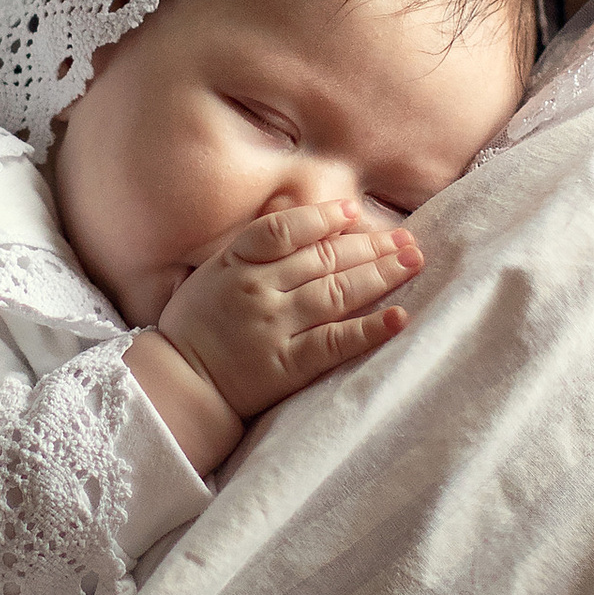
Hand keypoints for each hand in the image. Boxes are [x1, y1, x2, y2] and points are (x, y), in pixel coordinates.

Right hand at [132, 200, 421, 468]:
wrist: (180, 384)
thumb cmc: (200, 324)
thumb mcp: (214, 271)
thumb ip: (254, 247)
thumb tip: (299, 210)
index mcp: (236, 262)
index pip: (285, 229)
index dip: (323, 217)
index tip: (353, 211)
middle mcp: (257, 290)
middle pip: (323, 258)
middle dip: (371, 245)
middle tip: (407, 240)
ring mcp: (274, 327)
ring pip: (336, 293)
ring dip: (381, 275)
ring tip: (412, 263)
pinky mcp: (288, 365)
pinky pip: (335, 343)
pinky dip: (369, 330)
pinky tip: (398, 317)